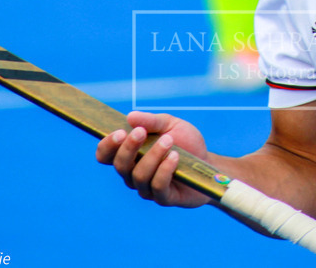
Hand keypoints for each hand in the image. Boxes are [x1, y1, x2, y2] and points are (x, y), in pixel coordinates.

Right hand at [96, 111, 210, 207]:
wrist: (209, 163)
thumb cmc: (186, 143)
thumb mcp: (171, 125)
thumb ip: (151, 121)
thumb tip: (130, 117)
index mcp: (130, 155)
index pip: (106, 156)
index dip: (107, 146)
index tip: (119, 132)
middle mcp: (133, 174)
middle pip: (120, 165)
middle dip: (129, 148)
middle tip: (141, 132)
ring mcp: (147, 188)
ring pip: (139, 176)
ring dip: (153, 156)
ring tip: (169, 141)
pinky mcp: (164, 198)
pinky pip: (157, 187)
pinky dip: (164, 170)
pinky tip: (175, 157)